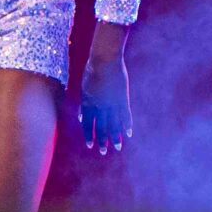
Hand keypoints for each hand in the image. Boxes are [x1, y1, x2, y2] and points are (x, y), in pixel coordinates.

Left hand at [80, 33, 132, 155]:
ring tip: (118, 147)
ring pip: (113, 124)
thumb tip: (82, 118)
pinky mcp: (123, 99)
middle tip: (103, 152)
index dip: (89, 135)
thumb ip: (84, 104)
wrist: (105, 60)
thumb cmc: (92, 70)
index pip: (87, 124)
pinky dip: (127, 125)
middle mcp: (99, 106)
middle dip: (102, 141)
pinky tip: (129, 133)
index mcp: (88, 103)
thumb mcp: (83, 87)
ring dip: (115, 137)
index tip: (90, 145)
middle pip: (101, 127)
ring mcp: (112, 103)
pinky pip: (125, 115)